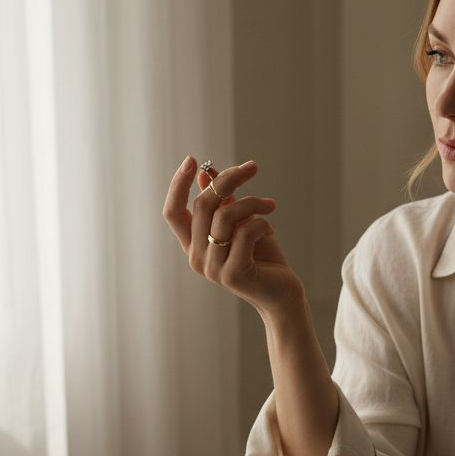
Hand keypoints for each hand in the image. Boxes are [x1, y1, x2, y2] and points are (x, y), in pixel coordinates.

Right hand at [161, 156, 305, 315]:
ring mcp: (212, 269)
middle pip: (202, 205)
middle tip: (252, 168)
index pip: (172, 212)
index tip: (192, 160)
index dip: (177, 185)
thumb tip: (207, 174)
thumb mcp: (242, 224)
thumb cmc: (262, 258)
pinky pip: (246, 232)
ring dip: (252, 202)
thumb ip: (223, 203)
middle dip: (228, 179)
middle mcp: (196, 257)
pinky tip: (271, 228)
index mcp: (193, 245)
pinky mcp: (233, 275)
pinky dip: (262, 222)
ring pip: (225, 216)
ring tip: (270, 206)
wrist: (282, 295)